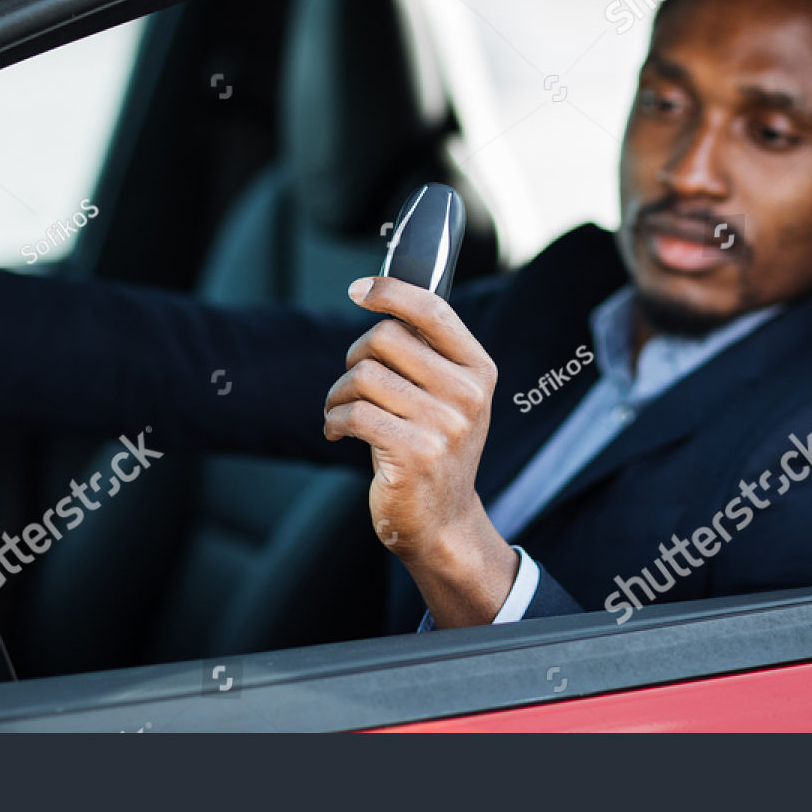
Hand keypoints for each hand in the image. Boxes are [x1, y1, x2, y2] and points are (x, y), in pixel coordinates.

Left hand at [323, 276, 517, 627]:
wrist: (443, 522)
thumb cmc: (434, 449)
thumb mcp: (447, 397)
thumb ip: (426, 351)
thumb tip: (382, 295)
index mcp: (478, 370)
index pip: (432, 310)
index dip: (391, 291)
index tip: (360, 289)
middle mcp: (467, 394)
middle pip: (385, 338)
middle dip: (355, 356)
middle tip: (352, 383)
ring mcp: (444, 425)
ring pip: (363, 375)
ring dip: (339, 393)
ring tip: (342, 412)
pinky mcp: (415, 454)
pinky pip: (353, 414)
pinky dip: (333, 421)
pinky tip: (337, 432)